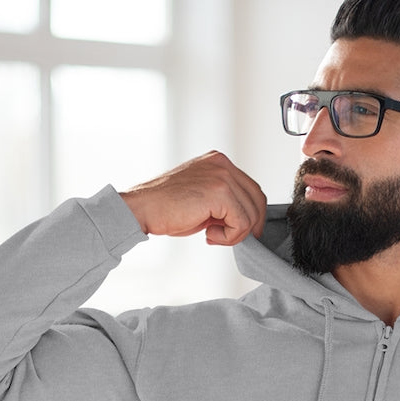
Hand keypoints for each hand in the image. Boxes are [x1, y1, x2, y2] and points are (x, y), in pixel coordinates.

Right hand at [119, 151, 265, 244]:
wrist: (142, 209)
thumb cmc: (166, 207)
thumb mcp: (202, 198)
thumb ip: (225, 201)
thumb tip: (246, 220)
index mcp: (219, 162)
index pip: (252, 189)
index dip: (251, 215)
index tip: (238, 231)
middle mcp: (222, 164)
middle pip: (257, 200)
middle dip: (249, 225)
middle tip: (228, 238)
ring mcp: (222, 176)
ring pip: (251, 214)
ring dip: (235, 233)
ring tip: (212, 235)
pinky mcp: (219, 192)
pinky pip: (241, 223)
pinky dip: (229, 237)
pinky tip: (208, 234)